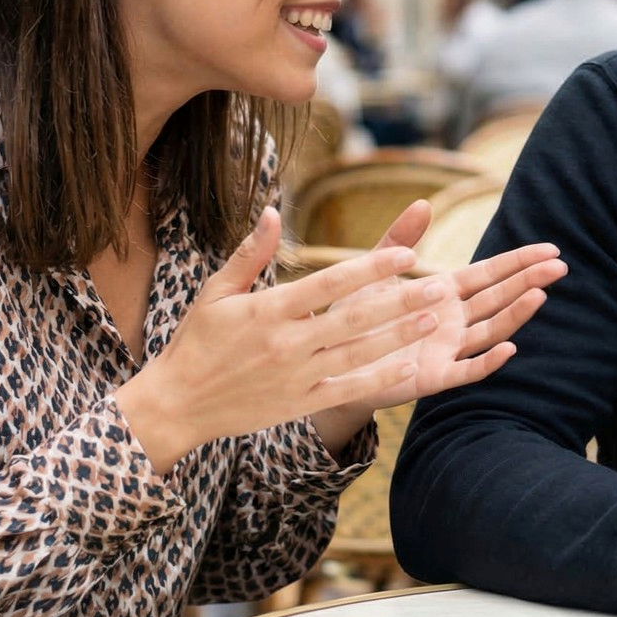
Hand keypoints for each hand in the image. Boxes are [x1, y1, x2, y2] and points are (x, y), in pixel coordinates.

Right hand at [115, 208, 446, 473]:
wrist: (176, 405)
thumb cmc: (196, 341)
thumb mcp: (216, 292)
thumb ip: (251, 253)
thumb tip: (273, 210)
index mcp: (268, 309)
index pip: (330, 282)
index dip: (370, 268)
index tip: (405, 253)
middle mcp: (287, 342)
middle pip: (355, 317)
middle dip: (401, 301)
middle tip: (440, 285)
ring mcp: (296, 375)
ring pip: (359, 353)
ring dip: (400, 336)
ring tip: (435, 320)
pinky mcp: (299, 403)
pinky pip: (347, 390)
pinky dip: (378, 379)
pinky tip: (408, 366)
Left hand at [334, 199, 564, 411]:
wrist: (330, 362)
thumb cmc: (355, 316)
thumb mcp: (375, 270)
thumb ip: (399, 239)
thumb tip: (424, 202)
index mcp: (443, 293)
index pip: (489, 273)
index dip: (518, 261)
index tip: (550, 249)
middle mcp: (452, 320)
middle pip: (498, 297)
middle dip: (528, 281)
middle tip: (560, 265)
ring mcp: (447, 349)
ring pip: (490, 330)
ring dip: (516, 314)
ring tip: (541, 294)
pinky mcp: (434, 377)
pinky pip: (467, 370)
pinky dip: (489, 361)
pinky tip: (511, 348)